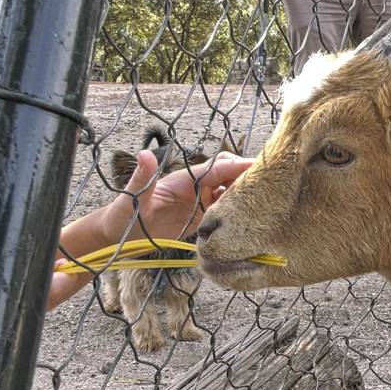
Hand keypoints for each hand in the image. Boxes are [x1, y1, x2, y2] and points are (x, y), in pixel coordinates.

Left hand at [99, 149, 252, 244]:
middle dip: (249, 179)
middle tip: (273, 189)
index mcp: (185, 179)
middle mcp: (196, 187)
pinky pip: (225, 212)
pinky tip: (250, 223)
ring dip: (246, 197)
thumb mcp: (132, 200)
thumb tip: (145, 155)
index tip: (260, 169)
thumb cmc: (123, 216)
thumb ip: (141, 179)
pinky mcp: (201, 217)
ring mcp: (200, 202)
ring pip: (231, 194)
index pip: (218, 168)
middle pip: (230, 177)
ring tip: (267, 207)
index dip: (239, 167)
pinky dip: (238, 214)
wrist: (118, 234)